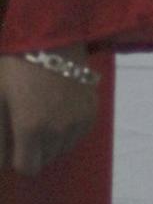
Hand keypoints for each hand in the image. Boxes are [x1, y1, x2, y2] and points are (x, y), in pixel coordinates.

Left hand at [0, 47, 98, 175]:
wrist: (55, 36)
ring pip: (64, 147)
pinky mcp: (93, 108)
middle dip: (34, 149)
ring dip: (53, 140)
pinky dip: (70, 128)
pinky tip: (61, 110)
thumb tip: (2, 161)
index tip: (13, 144)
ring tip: (45, 116)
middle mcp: (59, 130)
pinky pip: (79, 133)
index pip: (27, 168)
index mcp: (32, 129)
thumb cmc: (18, 66)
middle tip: (28, 125)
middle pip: (46, 159)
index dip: (17, 159)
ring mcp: (79, 119)